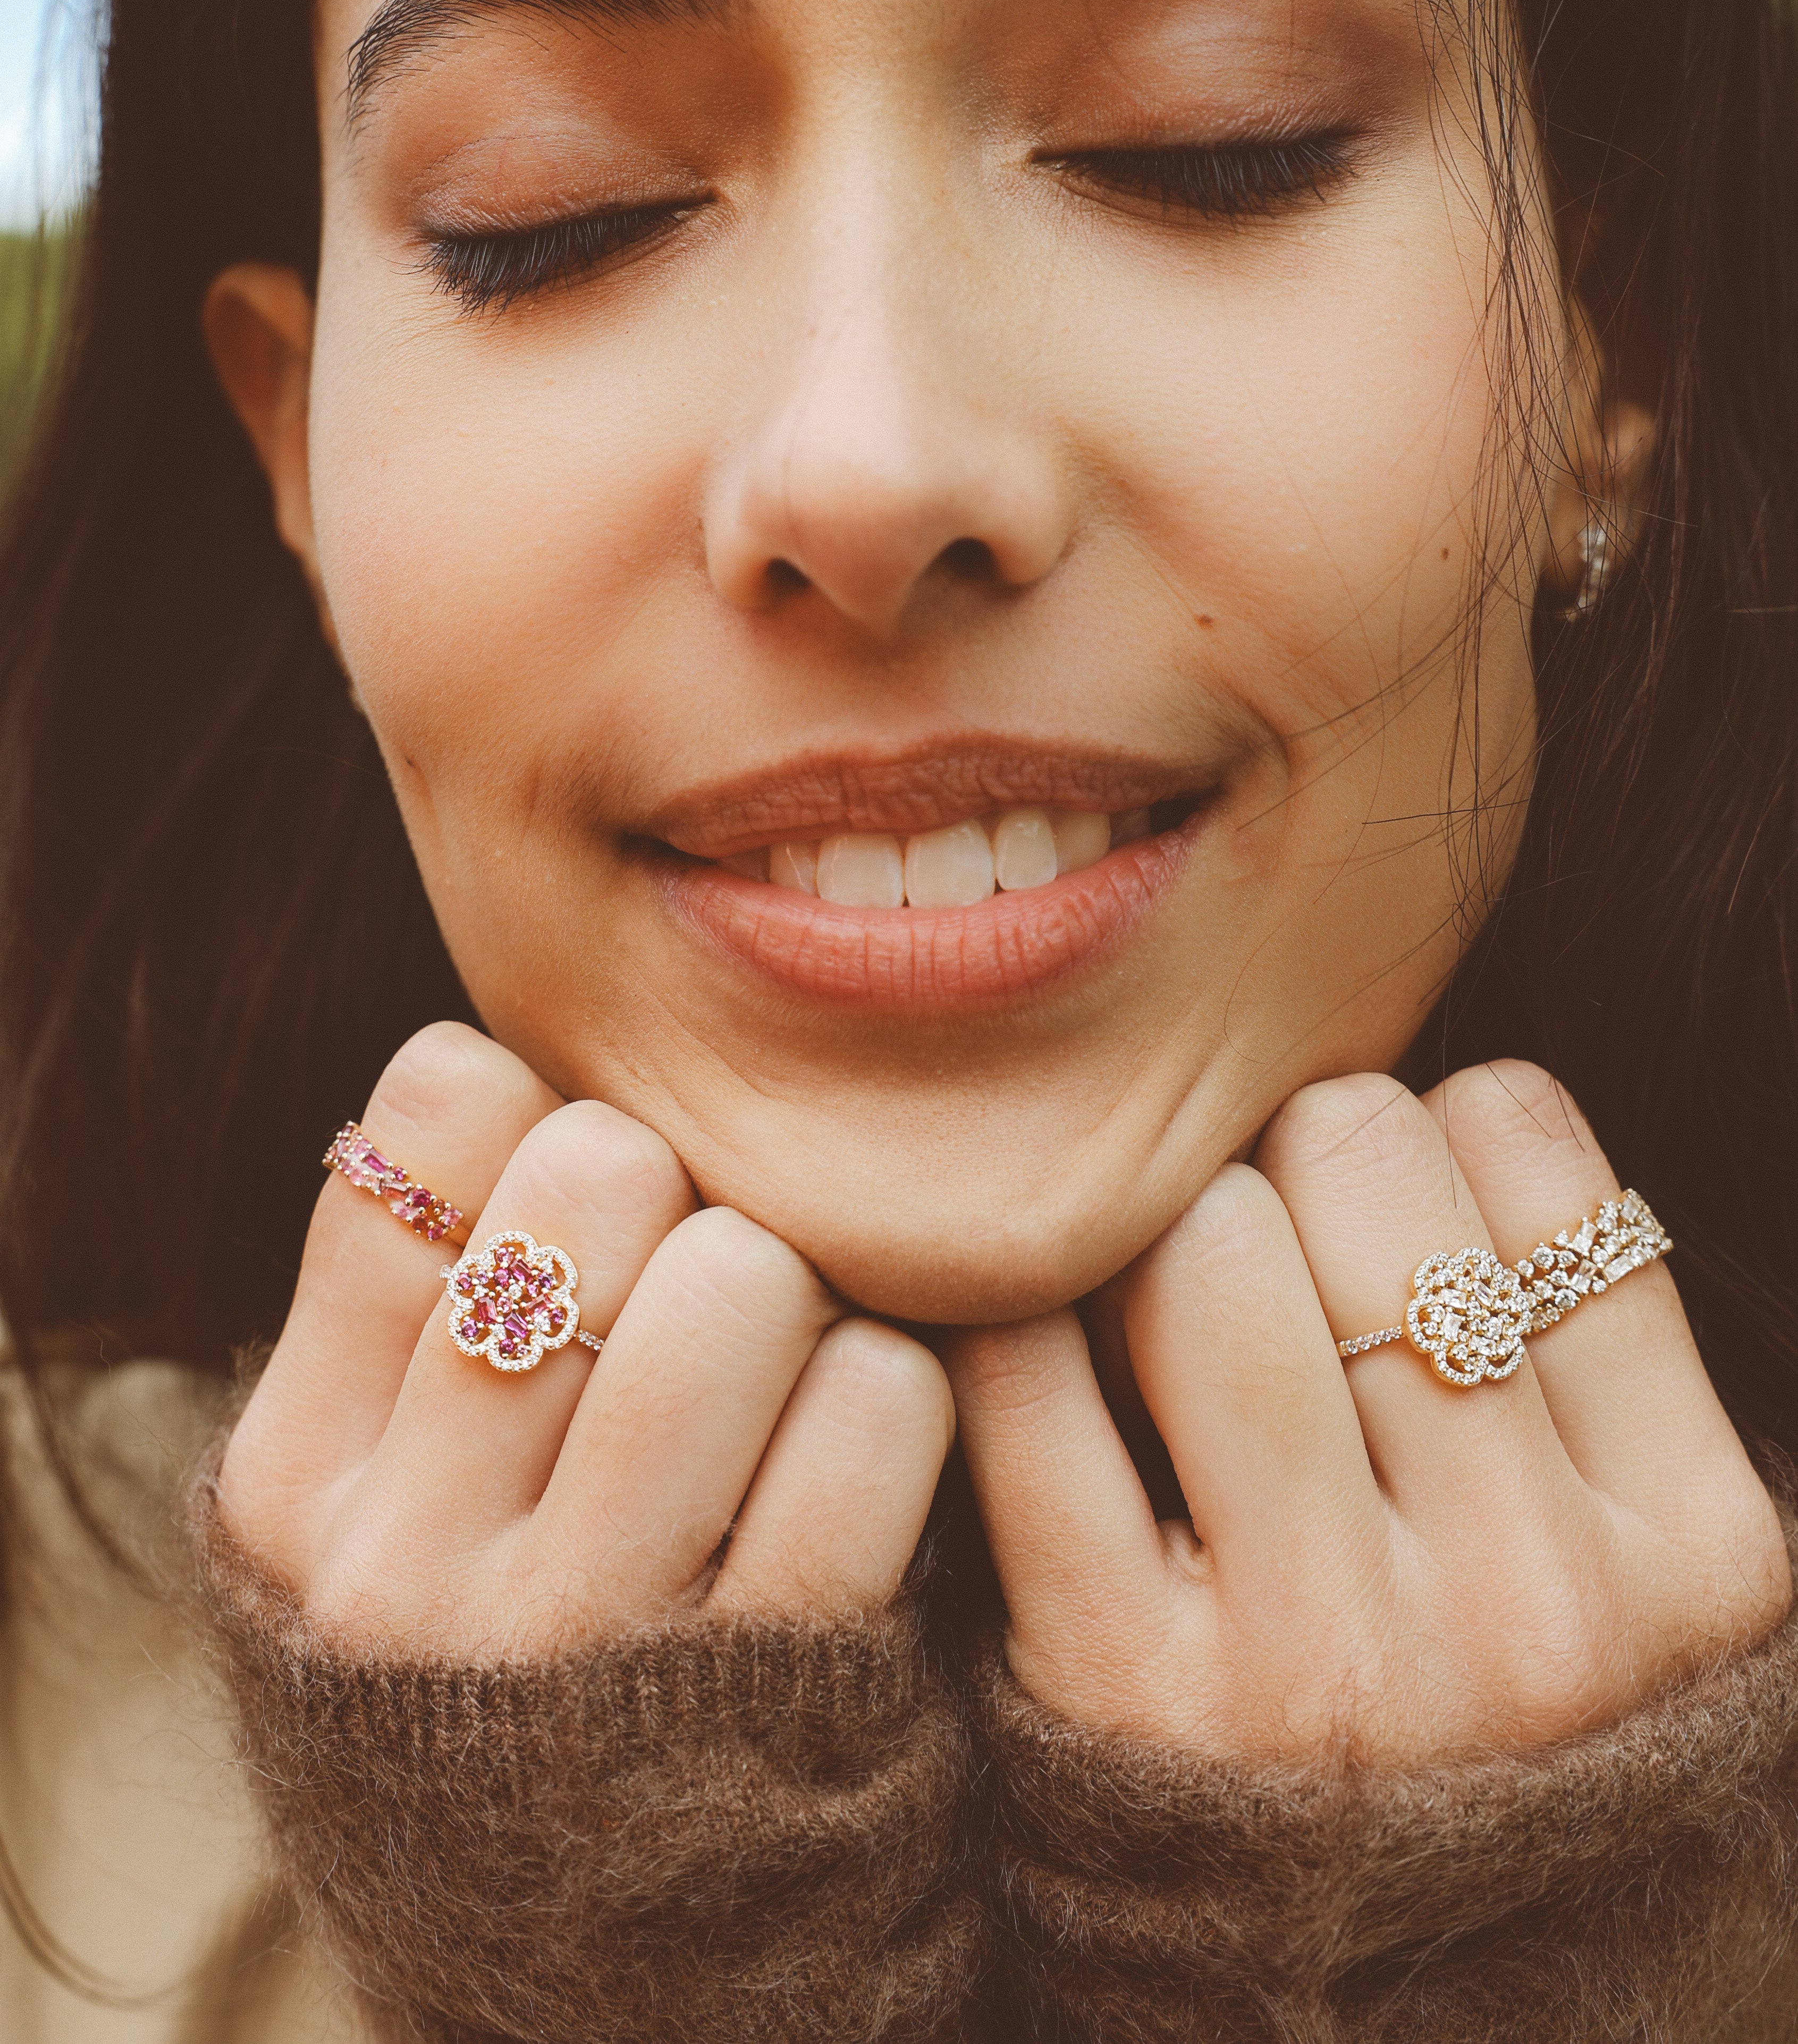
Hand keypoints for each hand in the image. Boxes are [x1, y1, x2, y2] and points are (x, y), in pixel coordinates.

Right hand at [219, 1023, 952, 1654]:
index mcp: (296, 1493)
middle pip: (601, 1178)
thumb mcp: (377, 1520)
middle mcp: (410, 1566)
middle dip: (674, 1188)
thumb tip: (485, 1067)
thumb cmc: (501, 1665)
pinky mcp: (780, 1679)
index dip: (532, 1116)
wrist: (602, 1963)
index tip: (566, 1200)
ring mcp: (592, 1634)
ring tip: (769, 1372)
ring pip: (746, 1277)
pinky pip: (876, 1405)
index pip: (425, 1133)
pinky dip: (890, 1393)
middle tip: (684, 1277)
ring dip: (792, 1291)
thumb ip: (398, 1316)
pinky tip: (848, 1451)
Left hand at [948, 1062, 1791, 1759]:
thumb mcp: (1631, 1551)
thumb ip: (1582, 1341)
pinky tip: (1049, 1344)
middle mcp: (1529, 1612)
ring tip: (1175, 1296)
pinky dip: (1014, 1320)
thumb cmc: (1500, 1707)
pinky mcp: (1124, 1694)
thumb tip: (1443, 1096)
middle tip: (1271, 1222)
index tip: (1395, 1191)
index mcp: (1689, 1557)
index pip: (1524, 1150)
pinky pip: (1030, 1387)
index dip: (1430, 1123)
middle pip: (1357, 1162)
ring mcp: (1325, 1659)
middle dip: (1291, 1148)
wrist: (1394, 1988)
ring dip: (1164, 1227)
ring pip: (1202, 1246)